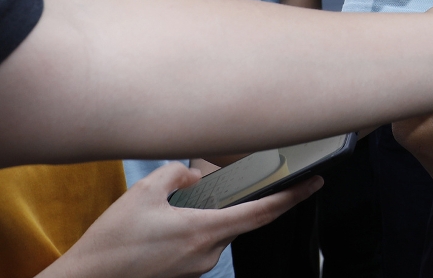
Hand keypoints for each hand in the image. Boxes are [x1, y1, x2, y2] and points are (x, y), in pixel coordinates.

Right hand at [41, 162, 320, 277]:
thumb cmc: (111, 242)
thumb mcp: (144, 192)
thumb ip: (179, 172)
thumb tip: (196, 173)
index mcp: (204, 231)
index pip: (263, 213)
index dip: (293, 197)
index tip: (314, 183)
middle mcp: (207, 254)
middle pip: (236, 218)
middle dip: (227, 199)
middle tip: (198, 188)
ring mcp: (196, 268)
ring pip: (215, 230)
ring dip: (203, 214)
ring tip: (166, 211)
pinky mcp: (185, 274)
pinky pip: (199, 244)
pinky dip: (190, 229)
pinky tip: (162, 226)